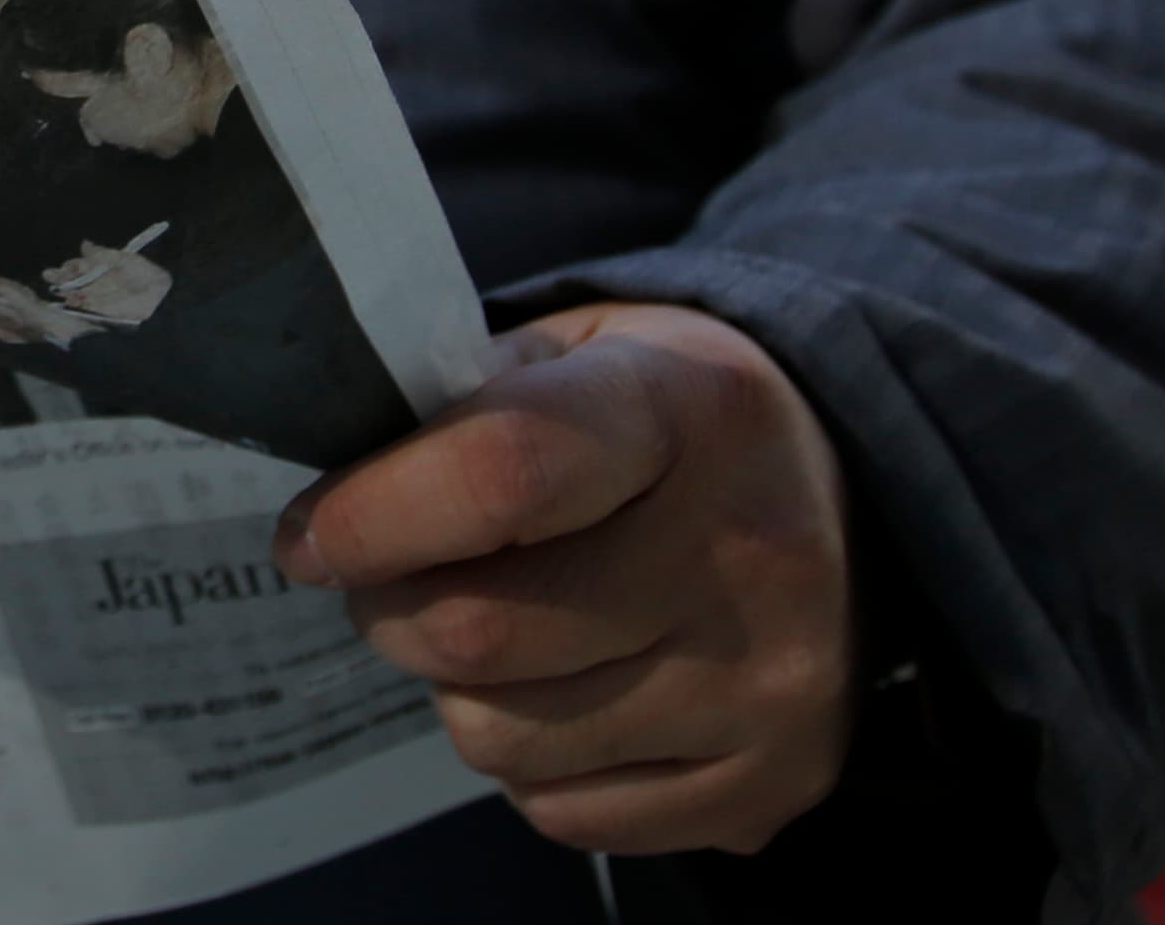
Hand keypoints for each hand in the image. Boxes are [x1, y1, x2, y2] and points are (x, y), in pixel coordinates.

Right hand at [42, 242, 171, 325]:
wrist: (162, 299)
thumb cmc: (145, 276)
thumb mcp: (124, 260)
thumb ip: (102, 254)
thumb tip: (84, 244)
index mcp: (105, 270)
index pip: (82, 267)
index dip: (71, 266)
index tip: (63, 266)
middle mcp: (100, 285)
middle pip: (77, 281)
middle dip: (62, 278)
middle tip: (48, 275)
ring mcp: (101, 300)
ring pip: (79, 294)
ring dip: (67, 291)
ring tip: (57, 287)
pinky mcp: (104, 314)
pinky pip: (87, 308)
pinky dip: (78, 304)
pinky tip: (69, 299)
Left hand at [271, 303, 853, 855]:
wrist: (855, 490)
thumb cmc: (669, 414)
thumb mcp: (579, 351)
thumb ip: (458, 406)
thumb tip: (332, 514)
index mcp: (688, 408)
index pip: (499, 477)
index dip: (371, 518)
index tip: (308, 537)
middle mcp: (746, 552)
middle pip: (477, 634)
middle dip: (388, 610)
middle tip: (392, 577)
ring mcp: (769, 685)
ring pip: (502, 739)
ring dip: (458, 691)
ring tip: (501, 627)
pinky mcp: (770, 785)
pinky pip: (563, 814)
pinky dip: (532, 764)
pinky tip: (574, 688)